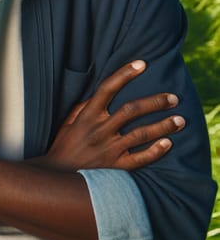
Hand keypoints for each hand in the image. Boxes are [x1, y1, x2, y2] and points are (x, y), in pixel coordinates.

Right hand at [41, 60, 183, 171]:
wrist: (58, 176)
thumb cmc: (63, 146)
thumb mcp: (68, 123)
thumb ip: (83, 108)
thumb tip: (100, 95)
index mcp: (87, 115)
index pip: (107, 89)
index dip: (124, 74)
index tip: (141, 64)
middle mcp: (100, 130)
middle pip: (131, 110)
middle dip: (155, 102)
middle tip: (173, 98)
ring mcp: (109, 149)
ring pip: (141, 134)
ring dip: (163, 126)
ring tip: (180, 120)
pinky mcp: (115, 167)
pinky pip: (139, 159)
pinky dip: (155, 151)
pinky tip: (168, 144)